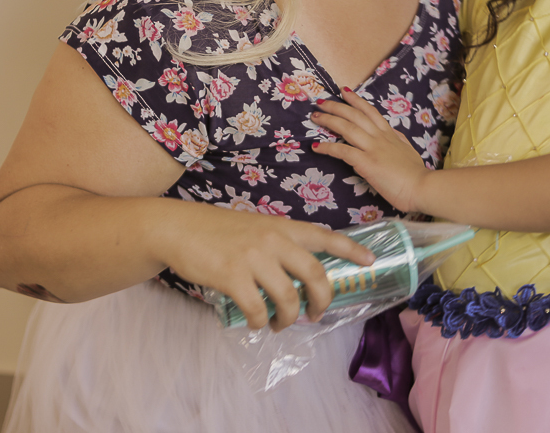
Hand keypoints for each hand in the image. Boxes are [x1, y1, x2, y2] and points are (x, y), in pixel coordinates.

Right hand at [159, 203, 373, 330]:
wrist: (179, 228)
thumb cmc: (219, 230)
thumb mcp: (256, 226)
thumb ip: (279, 243)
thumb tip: (298, 272)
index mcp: (282, 226)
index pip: (325, 236)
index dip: (351, 249)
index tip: (370, 261)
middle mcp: (273, 240)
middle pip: (314, 274)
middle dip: (322, 299)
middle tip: (318, 313)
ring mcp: (253, 258)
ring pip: (287, 297)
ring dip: (288, 318)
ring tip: (279, 324)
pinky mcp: (232, 276)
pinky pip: (255, 309)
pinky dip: (258, 321)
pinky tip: (255, 322)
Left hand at [310, 89, 429, 213]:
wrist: (422, 187)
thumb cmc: (415, 173)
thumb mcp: (408, 150)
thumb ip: (398, 140)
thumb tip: (392, 132)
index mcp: (389, 134)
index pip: (370, 111)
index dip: (356, 100)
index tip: (344, 91)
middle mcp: (379, 137)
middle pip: (354, 116)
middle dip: (336, 107)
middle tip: (321, 102)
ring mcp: (372, 148)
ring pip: (346, 128)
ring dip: (329, 121)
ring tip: (315, 117)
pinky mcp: (366, 163)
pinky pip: (342, 151)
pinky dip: (328, 147)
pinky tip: (316, 146)